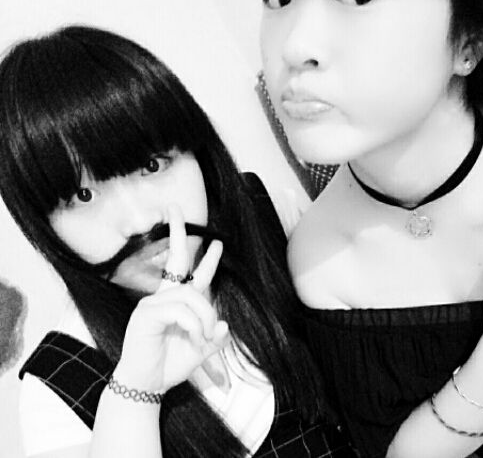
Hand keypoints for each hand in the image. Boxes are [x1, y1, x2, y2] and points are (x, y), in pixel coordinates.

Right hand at [113, 205, 228, 393]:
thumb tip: (226, 324)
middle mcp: (163, 297)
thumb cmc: (169, 366)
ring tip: (204, 335)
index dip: (205, 258)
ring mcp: (152, 302)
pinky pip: (179, 309)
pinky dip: (192, 323)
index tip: (217, 242)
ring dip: (204, 314)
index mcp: (176, 303)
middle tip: (175, 207)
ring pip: (190, 294)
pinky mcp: (146, 313)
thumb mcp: (201, 351)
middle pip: (173, 258)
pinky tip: (193, 336)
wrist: (146, 385)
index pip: (190, 273)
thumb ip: (214, 338)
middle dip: (177, 231)